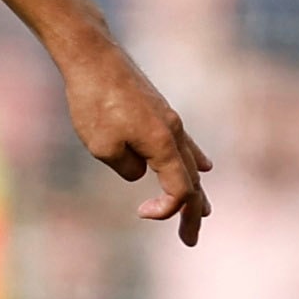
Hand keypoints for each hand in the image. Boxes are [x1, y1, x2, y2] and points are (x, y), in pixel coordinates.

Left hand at [58, 35, 212, 245]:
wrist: (93, 58)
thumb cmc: (92, 102)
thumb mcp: (103, 146)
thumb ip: (126, 167)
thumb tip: (139, 170)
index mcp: (164, 144)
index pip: (179, 190)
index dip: (166, 209)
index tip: (141, 213)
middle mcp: (175, 133)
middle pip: (191, 182)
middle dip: (191, 213)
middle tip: (190, 240)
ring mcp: (170, 122)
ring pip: (190, 164)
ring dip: (196, 190)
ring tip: (204, 213)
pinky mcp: (160, 113)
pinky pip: (184, 144)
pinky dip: (194, 161)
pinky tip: (206, 167)